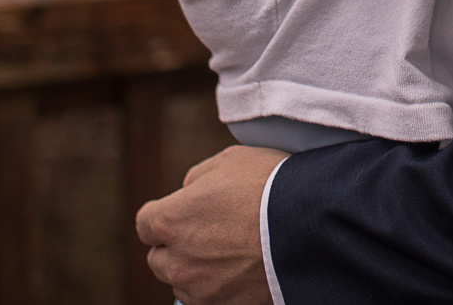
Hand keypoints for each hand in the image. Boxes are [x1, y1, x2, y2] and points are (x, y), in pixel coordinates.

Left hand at [136, 145, 286, 304]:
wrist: (307, 223)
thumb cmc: (268, 183)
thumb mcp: (229, 160)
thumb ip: (197, 177)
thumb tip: (187, 191)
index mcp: (169, 219)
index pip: (145, 223)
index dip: (164, 214)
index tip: (185, 210)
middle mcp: (175, 260)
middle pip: (158, 258)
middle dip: (176, 245)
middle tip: (210, 230)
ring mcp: (197, 289)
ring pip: (182, 281)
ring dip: (196, 268)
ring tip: (231, 249)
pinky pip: (207, 298)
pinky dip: (218, 286)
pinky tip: (242, 266)